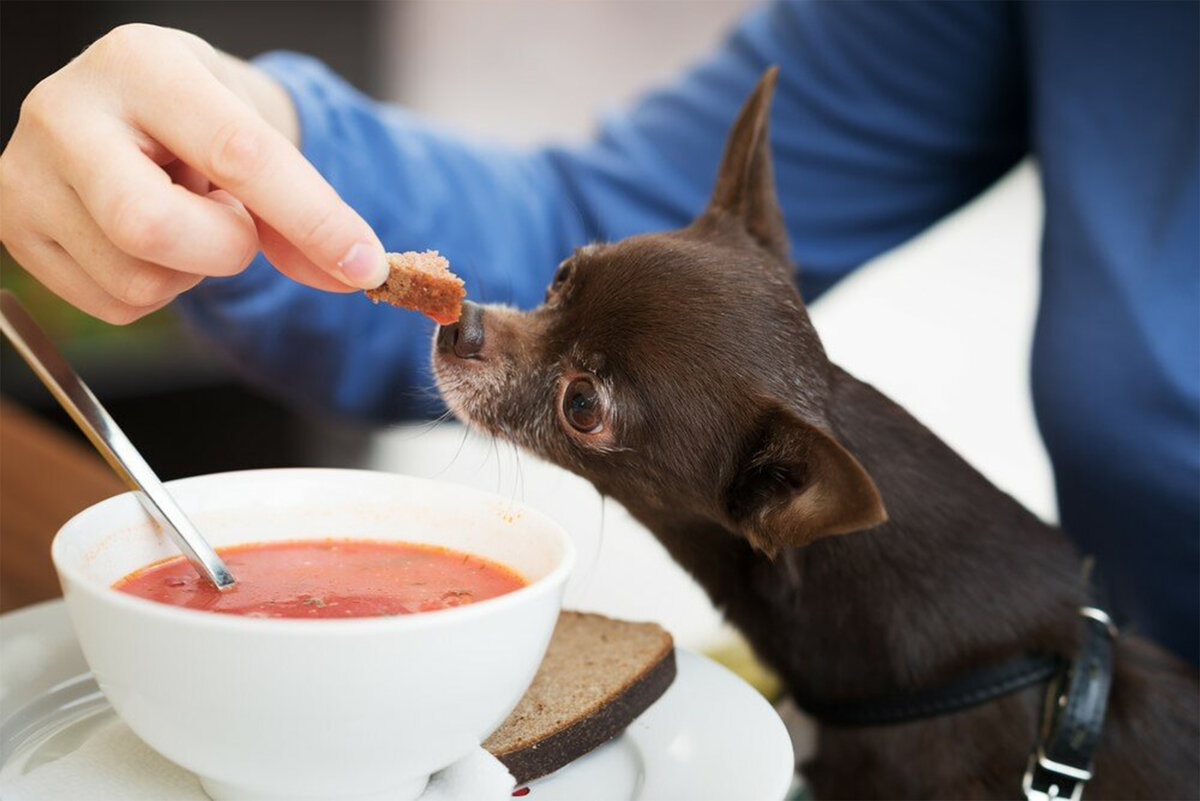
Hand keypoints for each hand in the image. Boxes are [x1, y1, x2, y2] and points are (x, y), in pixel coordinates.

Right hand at [0, 23, 388, 323]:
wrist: (132, 110)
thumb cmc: (201, 119)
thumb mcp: (258, 138)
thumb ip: (306, 211)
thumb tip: (356, 275)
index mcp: (142, 64)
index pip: (237, 152)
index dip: (311, 218)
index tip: (365, 263)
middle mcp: (65, 110)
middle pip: (151, 225)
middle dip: (222, 247)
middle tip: (234, 225)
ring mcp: (25, 173)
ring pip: (136, 279)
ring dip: (189, 271)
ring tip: (182, 216)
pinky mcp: (13, 229)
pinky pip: (112, 305)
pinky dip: (155, 289)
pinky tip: (147, 240)